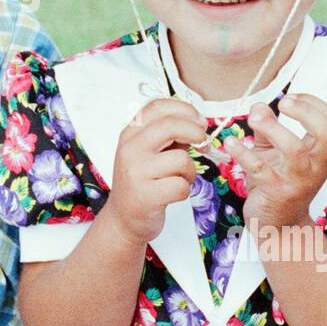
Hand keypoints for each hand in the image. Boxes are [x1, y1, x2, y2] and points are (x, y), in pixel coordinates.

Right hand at [104, 98, 207, 245]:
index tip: (199, 121)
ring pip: (181, 159)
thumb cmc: (142, 181)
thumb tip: (198, 124)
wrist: (123, 218)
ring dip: (189, 171)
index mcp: (130, 133)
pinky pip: (181, 186)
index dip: (185, 109)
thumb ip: (168, 136)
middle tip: (203, 143)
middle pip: (170, 126)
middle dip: (195, 132)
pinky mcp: (145, 196)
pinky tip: (173, 193)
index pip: (157, 107)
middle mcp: (130, 149)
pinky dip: (185, 190)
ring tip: (179, 178)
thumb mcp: (147, 151)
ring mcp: (136, 172)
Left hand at [222, 93, 326, 227]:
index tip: (289, 97)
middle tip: (283, 102)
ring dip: (272, 129)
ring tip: (254, 118)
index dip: (313, 103)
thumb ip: (267, 128)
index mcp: (319, 153)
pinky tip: (230, 143)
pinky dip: (243, 153)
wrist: (279, 227)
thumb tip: (258, 105)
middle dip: (305, 112)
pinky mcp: (276, 193)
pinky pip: (260, 170)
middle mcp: (315, 166)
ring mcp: (298, 180)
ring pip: (294, 150)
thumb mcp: (275, 152)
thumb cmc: (278, 184)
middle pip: (326, 134)